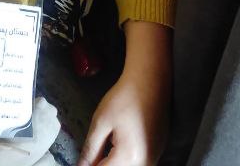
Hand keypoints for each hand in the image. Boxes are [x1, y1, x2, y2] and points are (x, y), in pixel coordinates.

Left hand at [78, 21, 171, 165]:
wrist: (151, 82)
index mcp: (129, 157)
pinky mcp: (158, 151)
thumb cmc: (124, 99)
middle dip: (101, 163)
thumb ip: (91, 149)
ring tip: (106, 144)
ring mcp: (154, 158)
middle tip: (93, 150)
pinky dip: (124, 157)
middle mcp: (145, 162)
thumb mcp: (100, 123)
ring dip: (112, 161)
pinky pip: (137, 162)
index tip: (81, 161)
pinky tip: (118, 142)